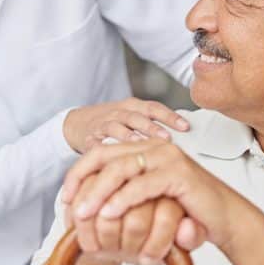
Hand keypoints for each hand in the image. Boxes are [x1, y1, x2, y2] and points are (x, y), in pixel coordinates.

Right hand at [62, 98, 189, 152]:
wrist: (77, 123)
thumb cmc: (113, 122)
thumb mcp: (133, 117)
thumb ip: (154, 124)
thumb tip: (184, 136)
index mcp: (133, 106)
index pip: (154, 108)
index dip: (170, 116)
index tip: (186, 126)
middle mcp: (119, 112)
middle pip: (137, 117)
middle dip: (152, 128)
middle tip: (167, 139)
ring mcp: (103, 124)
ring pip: (117, 128)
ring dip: (130, 136)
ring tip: (140, 146)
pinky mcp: (89, 138)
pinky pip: (96, 143)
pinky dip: (104, 149)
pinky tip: (113, 158)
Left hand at [64, 138, 260, 255]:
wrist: (225, 221)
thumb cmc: (186, 213)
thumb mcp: (148, 201)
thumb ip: (124, 193)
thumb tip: (87, 200)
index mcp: (145, 148)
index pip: (102, 152)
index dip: (79, 173)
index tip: (65, 197)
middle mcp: (155, 146)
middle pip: (106, 157)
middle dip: (82, 180)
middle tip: (69, 204)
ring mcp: (168, 157)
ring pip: (121, 169)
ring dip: (98, 191)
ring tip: (83, 212)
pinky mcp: (179, 174)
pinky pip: (142, 185)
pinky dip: (122, 200)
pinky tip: (108, 214)